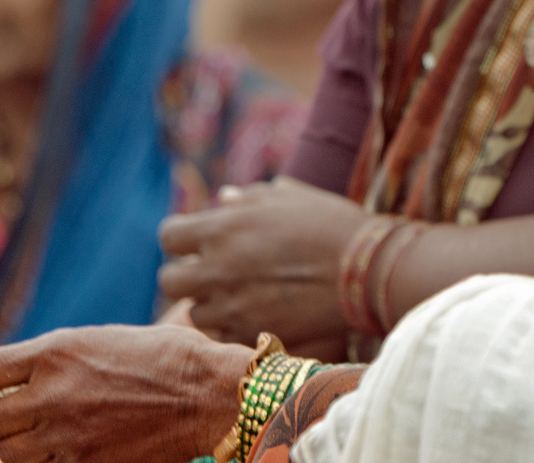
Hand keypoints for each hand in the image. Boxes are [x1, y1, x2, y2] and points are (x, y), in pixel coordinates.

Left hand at [0, 324, 250, 462]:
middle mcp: (52, 392)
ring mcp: (66, 434)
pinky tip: (70, 449)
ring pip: (7, 453)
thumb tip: (16, 372)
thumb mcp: (103, 339)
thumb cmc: (166, 357)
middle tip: (16, 416)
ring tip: (44, 435)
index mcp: (56, 351)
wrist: (209, 393)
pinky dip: (48, 462)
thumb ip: (55, 357)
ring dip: (20, 445)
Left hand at [158, 177, 365, 347]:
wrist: (364, 270)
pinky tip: (259, 313)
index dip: (181, 238)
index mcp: (221, 228)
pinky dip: (234, 327)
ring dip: (211, 305)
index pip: (169, 236)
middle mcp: (216, 269)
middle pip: (170, 281)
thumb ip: (247, 198)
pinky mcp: (250, 335)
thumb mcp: (288, 197)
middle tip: (213, 271)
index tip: (198, 240)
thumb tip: (223, 198)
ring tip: (241, 295)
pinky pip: (224, 336)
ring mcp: (231, 307)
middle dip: (187, 275)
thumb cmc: (330, 223)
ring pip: (195, 314)